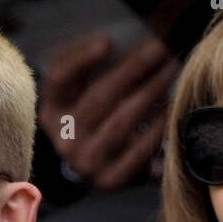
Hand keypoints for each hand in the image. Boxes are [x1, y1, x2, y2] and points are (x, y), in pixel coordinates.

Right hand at [39, 34, 177, 189]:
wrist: (92, 166)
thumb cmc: (92, 117)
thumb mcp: (79, 94)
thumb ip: (90, 69)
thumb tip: (119, 43)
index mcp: (50, 111)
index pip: (59, 79)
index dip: (81, 59)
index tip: (108, 41)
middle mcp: (64, 139)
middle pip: (98, 97)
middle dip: (132, 69)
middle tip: (159, 47)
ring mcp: (86, 163)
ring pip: (121, 121)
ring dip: (150, 92)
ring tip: (171, 70)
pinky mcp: (110, 180)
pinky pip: (138, 151)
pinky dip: (157, 127)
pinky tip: (171, 107)